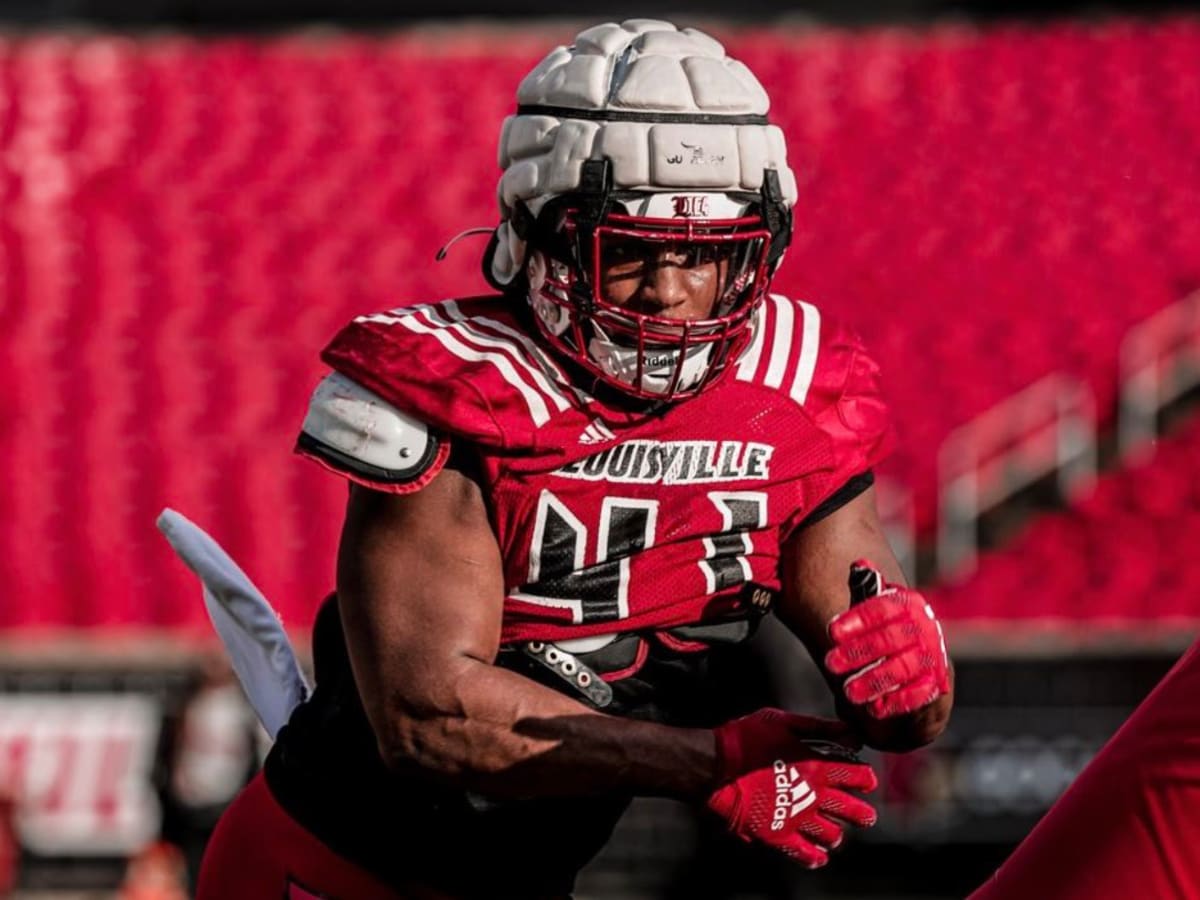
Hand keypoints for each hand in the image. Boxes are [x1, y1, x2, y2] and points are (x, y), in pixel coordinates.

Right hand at [706, 708, 877, 867]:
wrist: (715, 765)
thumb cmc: (746, 738)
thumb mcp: (782, 722)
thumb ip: (818, 728)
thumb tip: (850, 732)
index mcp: (817, 767)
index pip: (858, 777)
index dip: (865, 778)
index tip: (864, 779)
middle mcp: (814, 797)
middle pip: (854, 811)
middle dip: (863, 813)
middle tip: (864, 814)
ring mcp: (797, 819)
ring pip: (832, 835)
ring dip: (836, 833)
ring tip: (833, 831)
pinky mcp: (778, 836)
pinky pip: (805, 854)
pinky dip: (815, 857)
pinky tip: (818, 856)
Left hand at [826, 560, 949, 718]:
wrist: (922, 671)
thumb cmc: (888, 638)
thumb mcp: (876, 614)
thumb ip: (865, 593)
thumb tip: (860, 565)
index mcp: (908, 605)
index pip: (884, 606)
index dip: (858, 619)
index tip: (831, 631)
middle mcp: (925, 629)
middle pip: (892, 638)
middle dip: (859, 652)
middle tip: (830, 663)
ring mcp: (933, 657)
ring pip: (904, 667)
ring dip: (875, 680)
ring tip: (849, 691)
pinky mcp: (939, 686)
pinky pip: (921, 694)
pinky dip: (899, 701)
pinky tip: (877, 708)